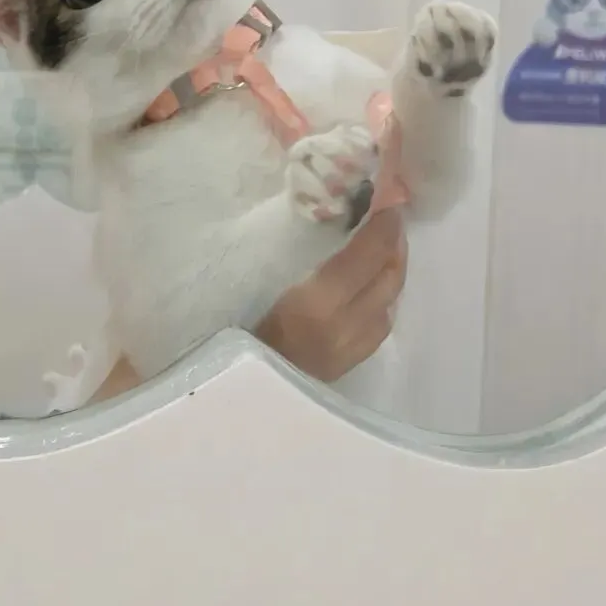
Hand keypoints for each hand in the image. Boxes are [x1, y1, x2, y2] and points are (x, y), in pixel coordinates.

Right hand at [89, 211, 406, 403]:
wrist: (211, 406)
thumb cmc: (212, 335)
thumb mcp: (241, 285)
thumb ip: (281, 254)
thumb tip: (312, 222)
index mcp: (313, 305)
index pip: (367, 255)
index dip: (383, 225)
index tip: (387, 199)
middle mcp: (339, 331)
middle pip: (387, 279)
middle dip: (395, 246)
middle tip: (390, 219)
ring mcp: (344, 355)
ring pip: (388, 306)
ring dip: (392, 274)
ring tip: (385, 250)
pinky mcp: (340, 372)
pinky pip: (376, 330)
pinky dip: (382, 303)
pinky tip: (368, 293)